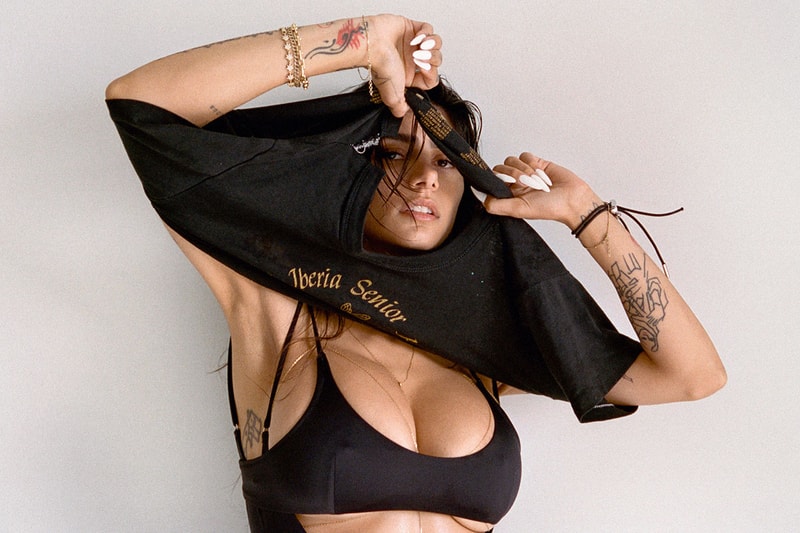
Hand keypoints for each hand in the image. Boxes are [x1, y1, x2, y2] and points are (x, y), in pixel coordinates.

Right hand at [368, 15, 441, 116]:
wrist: (373, 45)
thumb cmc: (381, 66)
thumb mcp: (393, 96)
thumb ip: (400, 107)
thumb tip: (404, 114)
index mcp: (409, 76)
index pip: (432, 78)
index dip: (431, 74)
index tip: (423, 71)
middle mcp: (412, 61)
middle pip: (436, 61)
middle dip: (432, 59)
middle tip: (419, 58)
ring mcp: (413, 44)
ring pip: (436, 44)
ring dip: (432, 46)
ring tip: (420, 47)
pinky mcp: (412, 28)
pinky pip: (429, 29)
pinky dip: (426, 33)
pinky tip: (416, 39)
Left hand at [479, 152, 601, 229]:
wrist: (573, 199)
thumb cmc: (549, 208)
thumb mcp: (520, 209)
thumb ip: (498, 205)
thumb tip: (480, 199)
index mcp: (508, 195)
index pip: (492, 181)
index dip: (499, 180)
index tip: (510, 185)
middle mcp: (513, 184)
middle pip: (501, 168)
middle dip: (514, 175)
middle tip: (527, 184)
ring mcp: (524, 172)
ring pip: (512, 160)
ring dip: (525, 170)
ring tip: (537, 181)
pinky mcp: (535, 163)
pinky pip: (525, 155)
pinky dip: (532, 163)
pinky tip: (541, 172)